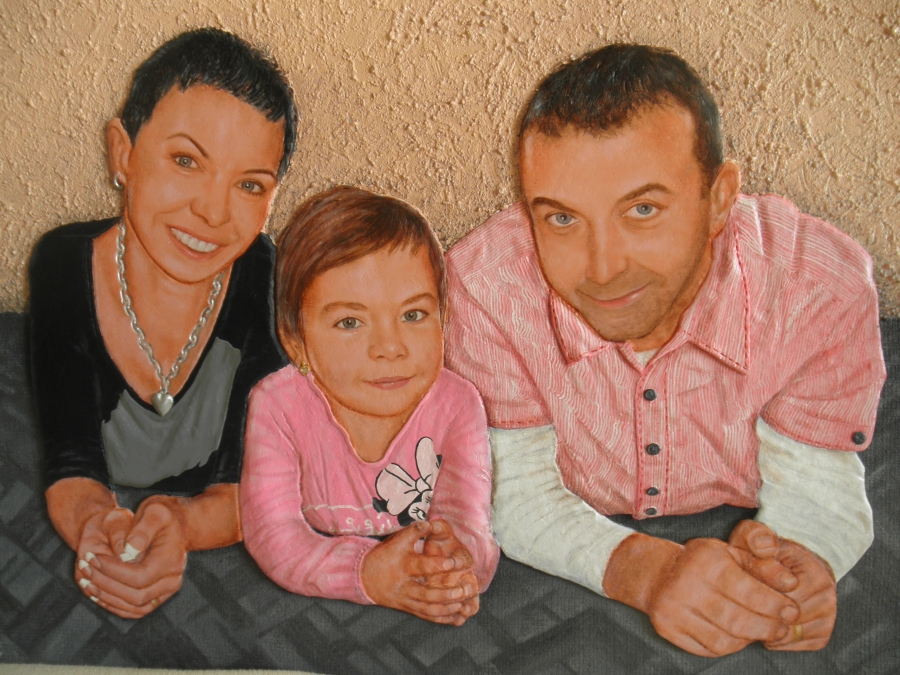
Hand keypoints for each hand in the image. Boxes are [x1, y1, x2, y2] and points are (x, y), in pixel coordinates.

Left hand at [76, 496, 187, 618]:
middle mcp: (172, 581)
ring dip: (106, 597)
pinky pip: (132, 610)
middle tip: (85, 566)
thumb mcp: (154, 512)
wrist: (173, 525)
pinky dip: (112, 603)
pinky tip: (95, 590)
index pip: (139, 577)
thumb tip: (129, 551)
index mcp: (171, 562)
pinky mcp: (156, 598)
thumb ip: (142, 530)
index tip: (92, 557)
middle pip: (135, 596)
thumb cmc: (161, 516)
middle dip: (105, 584)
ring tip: (86, 579)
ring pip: (132, 607)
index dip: (112, 571)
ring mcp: (165, 593)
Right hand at [361, 521, 477, 624]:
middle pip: (426, 594)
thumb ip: (414, 532)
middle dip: (446, 594)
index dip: (436, 565)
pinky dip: (442, 618)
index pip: (421, 566)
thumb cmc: (384, 555)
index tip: (452, 563)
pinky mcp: (407, 608)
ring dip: (446, 607)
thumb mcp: (396, 541)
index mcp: (403, 566)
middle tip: (463, 590)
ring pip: (428, 608)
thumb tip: (430, 523)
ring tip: (462, 602)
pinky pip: (426, 616)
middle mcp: (404, 585)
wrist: (363, 577)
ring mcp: (406, 599)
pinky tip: (456, 615)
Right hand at [604, 533, 799, 656]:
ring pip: (724, 641)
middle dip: (768, 628)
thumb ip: (764, 567)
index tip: (791, 611)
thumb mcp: (733, 554)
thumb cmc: (703, 563)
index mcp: (707, 561)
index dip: (776, 606)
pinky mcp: (666, 627)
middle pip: (739, 621)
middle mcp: (686, 584)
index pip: (750, 592)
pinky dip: (728, 647)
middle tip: (781, 629)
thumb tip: (792, 584)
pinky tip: (735, 637)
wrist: (658, 573)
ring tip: (758, 631)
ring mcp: (673, 608)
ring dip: (748, 640)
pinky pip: (707, 649)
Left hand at [729, 521, 835, 650]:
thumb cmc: (766, 550)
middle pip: (786, 617)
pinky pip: (797, 644)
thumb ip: (756, 536)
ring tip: (753, 611)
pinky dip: (778, 638)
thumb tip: (765, 548)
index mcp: (814, 572)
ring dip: (769, 626)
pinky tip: (766, 621)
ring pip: (791, 633)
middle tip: (743, 602)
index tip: (746, 583)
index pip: (782, 596)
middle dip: (761, 611)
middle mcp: (827, 595)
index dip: (757, 592)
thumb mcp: (755, 536)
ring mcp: (828, 615)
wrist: (789, 561)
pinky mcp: (823, 632)